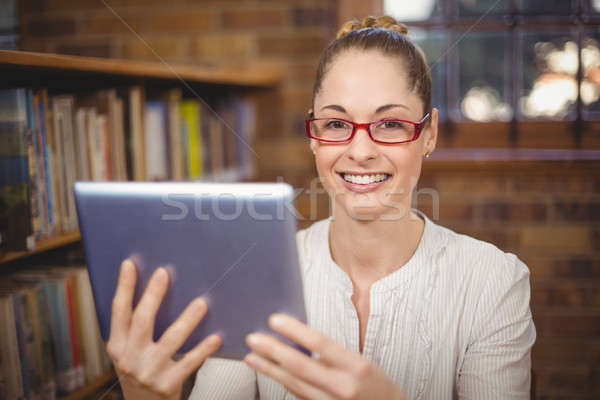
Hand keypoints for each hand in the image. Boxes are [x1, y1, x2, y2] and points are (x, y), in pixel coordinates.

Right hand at [106, 259, 221, 399]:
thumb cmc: (139, 369)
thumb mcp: (127, 351)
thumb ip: (133, 327)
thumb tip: (151, 286)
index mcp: (117, 345)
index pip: (119, 311)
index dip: (124, 287)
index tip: (130, 264)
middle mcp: (129, 358)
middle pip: (142, 321)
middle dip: (153, 295)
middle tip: (164, 273)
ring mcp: (148, 372)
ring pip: (170, 340)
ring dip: (187, 320)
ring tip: (202, 303)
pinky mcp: (167, 385)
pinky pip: (189, 363)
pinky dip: (203, 350)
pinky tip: (216, 337)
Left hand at [244, 314, 405, 399]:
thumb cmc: (376, 385)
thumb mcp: (361, 363)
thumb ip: (333, 354)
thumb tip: (300, 340)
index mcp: (356, 367)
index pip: (321, 342)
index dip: (295, 330)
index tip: (275, 320)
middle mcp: (343, 387)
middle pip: (301, 366)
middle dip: (273, 350)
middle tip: (254, 338)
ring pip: (294, 384)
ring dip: (269, 369)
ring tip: (251, 357)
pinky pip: (298, 396)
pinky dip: (282, 382)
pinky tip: (270, 373)